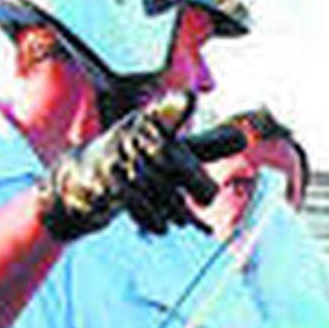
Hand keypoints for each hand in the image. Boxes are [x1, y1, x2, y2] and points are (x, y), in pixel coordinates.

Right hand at [36, 92, 244, 240]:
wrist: (83, 181)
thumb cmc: (138, 159)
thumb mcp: (171, 149)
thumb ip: (206, 145)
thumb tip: (245, 138)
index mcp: (150, 123)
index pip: (167, 113)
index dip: (177, 107)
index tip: (190, 100)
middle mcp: (132, 135)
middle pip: (169, 158)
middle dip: (194, 180)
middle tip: (211, 197)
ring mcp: (116, 158)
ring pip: (154, 184)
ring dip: (175, 207)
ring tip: (186, 219)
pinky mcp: (105, 182)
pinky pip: (133, 201)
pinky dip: (153, 218)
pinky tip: (164, 227)